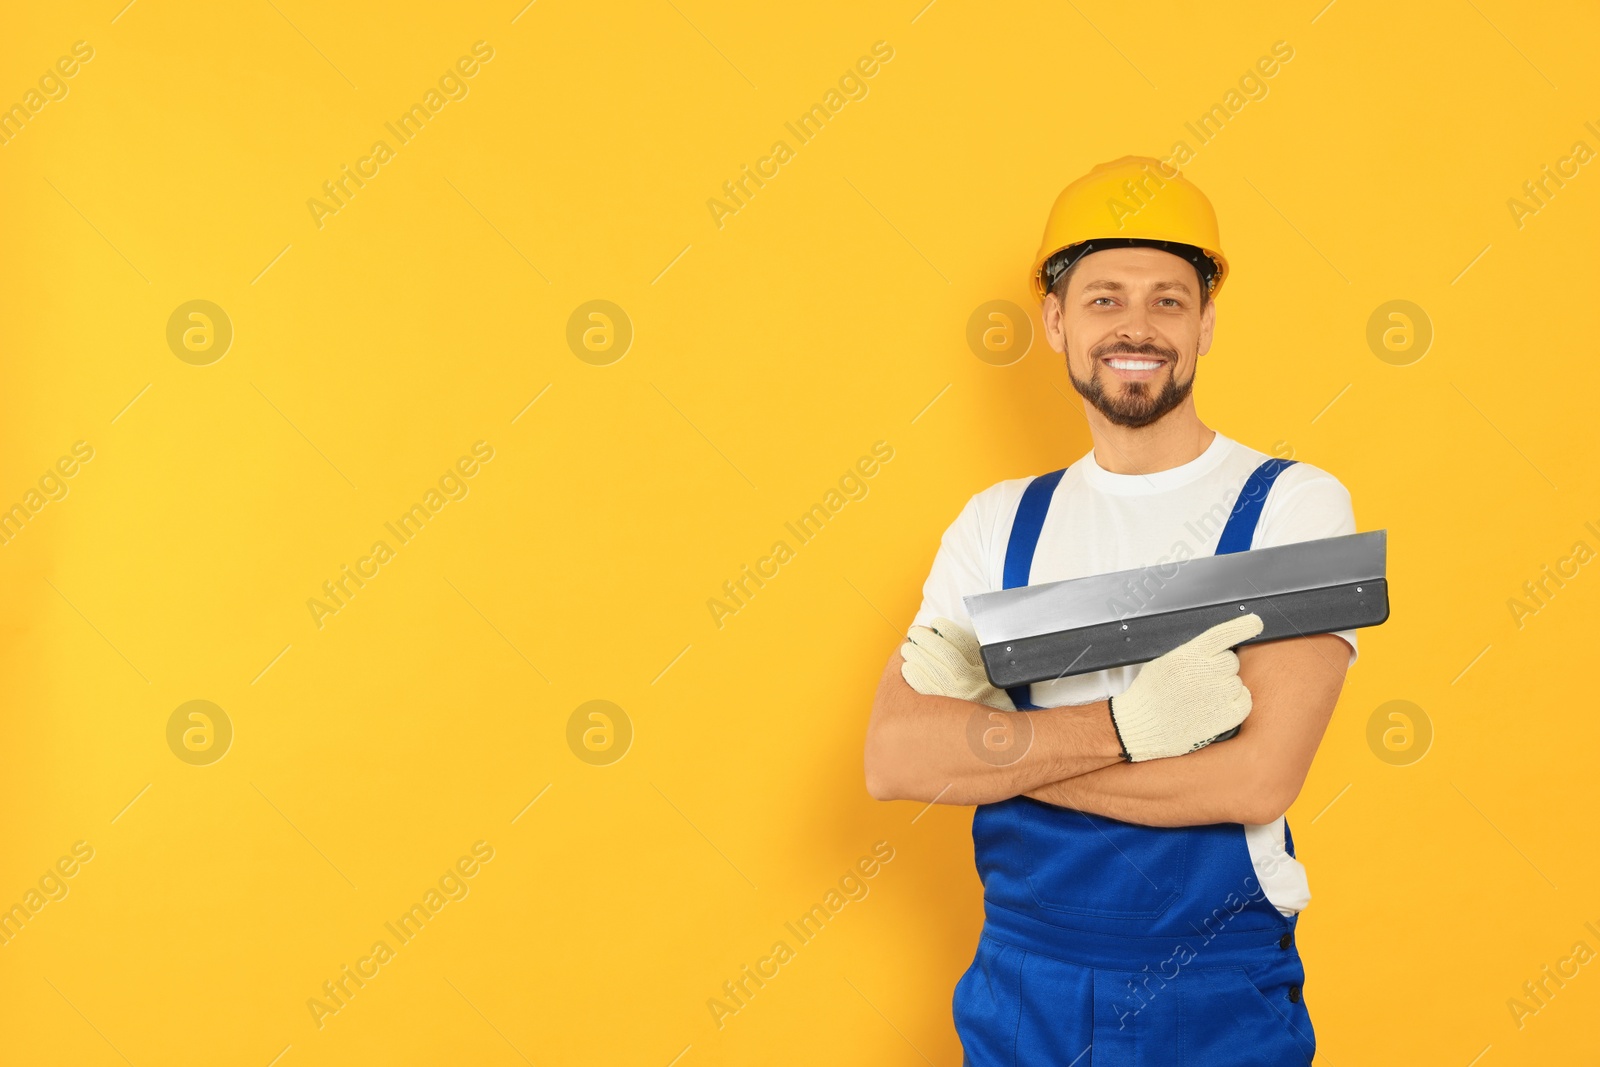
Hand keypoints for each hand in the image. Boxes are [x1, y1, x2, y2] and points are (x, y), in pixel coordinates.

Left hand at [899, 618, 1015, 711]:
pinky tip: (908, 668)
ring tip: (908, 649)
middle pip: (943, 654)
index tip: (936, 623)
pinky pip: (923, 690)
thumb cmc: (994, 709)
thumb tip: (954, 641)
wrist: (999, 741)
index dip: (947, 630)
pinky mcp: (943, 713)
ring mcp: (956, 698)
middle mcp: (972, 684)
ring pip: (931, 670)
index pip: (964, 644)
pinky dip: (914, 676)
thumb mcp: (995, 682)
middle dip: (926, 639)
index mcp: (985, 673)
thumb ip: (980, 663)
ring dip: (916, 655)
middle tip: (915, 633)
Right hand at [1109, 613, 1262, 761]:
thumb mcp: (1163, 663)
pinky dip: (1235, 704)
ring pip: (1237, 681)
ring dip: (1225, 688)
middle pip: (1231, 660)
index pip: (1223, 634)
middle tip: (1202, 681)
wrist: (1139, 726)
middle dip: (1220, 668)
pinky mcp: (1225, 716)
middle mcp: (1205, 671)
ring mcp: (1218, 694)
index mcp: (1189, 655)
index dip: (1243, 626)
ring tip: (1203, 699)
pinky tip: (1216, 709)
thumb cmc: (1148, 695)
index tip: (1256, 623)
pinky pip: (1245, 702)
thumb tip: (1210, 651)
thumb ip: (1189, 654)